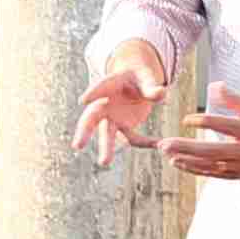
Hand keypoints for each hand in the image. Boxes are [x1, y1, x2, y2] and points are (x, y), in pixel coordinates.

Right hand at [69, 39, 174, 163]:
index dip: (92, 93)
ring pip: (107, 134)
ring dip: (107, 148)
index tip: (83, 100)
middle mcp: (105, 104)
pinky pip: (132, 138)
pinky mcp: (124, 127)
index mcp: (110, 85)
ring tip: (104, 162)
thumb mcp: (146, 77)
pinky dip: (145, 142)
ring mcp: (113, 118)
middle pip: (92, 118)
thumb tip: (161, 93)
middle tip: (77, 145)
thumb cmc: (139, 77)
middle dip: (85, 131)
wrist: (137, 84)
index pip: (100, 87)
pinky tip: (158, 144)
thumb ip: (152, 86)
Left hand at [167, 90, 239, 182]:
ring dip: (185, 160)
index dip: (204, 122)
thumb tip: (215, 85)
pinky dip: (195, 169)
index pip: (224, 125)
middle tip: (163, 143)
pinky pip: (213, 173)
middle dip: (185, 147)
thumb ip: (236, 99)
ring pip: (209, 165)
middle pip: (210, 151)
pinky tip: (179, 163)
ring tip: (166, 153)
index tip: (186, 119)